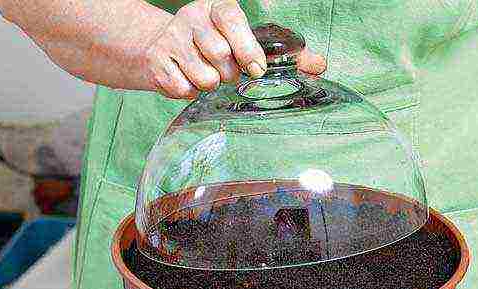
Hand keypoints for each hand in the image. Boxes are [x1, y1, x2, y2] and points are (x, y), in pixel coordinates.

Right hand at [145, 0, 325, 98]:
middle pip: (220, 55)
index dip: (246, 46)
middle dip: (229, 73)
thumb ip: (283, 55)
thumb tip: (319, 66)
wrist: (161, 48)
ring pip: (203, 77)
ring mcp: (171, 39)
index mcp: (216, 7)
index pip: (232, 18)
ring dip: (211, 84)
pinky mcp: (158, 62)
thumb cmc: (213, 45)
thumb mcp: (245, 40)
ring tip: (207, 74)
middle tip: (227, 71)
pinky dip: (190, 92)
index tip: (256, 69)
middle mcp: (192, 17)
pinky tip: (188, 79)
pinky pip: (184, 90)